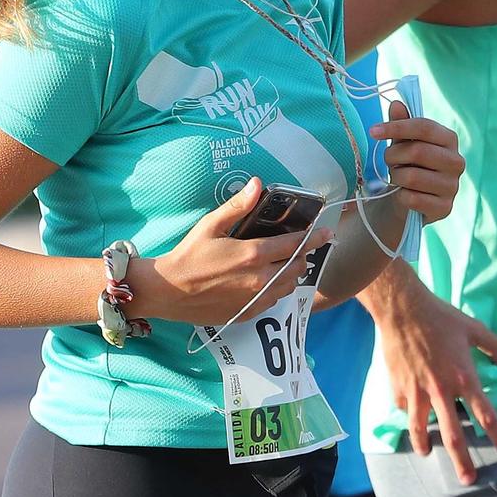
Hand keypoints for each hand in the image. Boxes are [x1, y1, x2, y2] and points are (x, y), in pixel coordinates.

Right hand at [136, 178, 333, 325]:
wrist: (169, 291)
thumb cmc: (189, 255)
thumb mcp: (211, 225)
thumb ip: (238, 206)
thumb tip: (257, 185)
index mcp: (253, 254)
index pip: (295, 244)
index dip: (314, 237)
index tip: (327, 232)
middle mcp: (260, 279)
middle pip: (297, 267)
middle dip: (302, 255)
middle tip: (298, 247)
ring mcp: (255, 299)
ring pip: (288, 286)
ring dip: (291, 273)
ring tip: (283, 263)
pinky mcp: (248, 312)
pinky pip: (274, 301)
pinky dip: (276, 289)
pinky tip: (265, 281)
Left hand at [368, 103, 464, 222]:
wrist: (408, 201)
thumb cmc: (407, 166)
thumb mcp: (401, 143)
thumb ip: (400, 123)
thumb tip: (396, 104)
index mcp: (449, 139)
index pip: (424, 127)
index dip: (397, 127)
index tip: (373, 131)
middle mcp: (456, 161)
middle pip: (417, 151)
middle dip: (393, 156)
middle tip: (389, 161)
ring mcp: (453, 186)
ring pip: (412, 177)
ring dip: (396, 177)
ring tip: (398, 177)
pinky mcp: (445, 208)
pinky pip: (412, 198)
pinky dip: (400, 196)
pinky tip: (404, 194)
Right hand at [379, 279, 496, 484]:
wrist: (402, 309)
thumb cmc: (441, 317)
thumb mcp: (474, 328)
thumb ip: (493, 346)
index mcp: (465, 378)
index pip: (487, 416)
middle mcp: (442, 391)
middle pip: (454, 434)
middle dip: (462, 460)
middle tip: (469, 479)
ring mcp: (418, 391)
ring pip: (422, 428)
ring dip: (426, 445)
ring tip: (428, 455)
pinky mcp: (398, 387)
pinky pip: (405, 408)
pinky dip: (409, 415)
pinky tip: (410, 419)